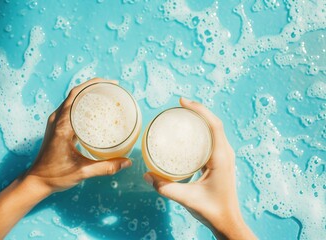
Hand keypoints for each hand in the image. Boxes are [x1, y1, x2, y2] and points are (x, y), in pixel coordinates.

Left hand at [25, 78, 132, 193]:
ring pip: (72, 100)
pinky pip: (70, 109)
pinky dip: (82, 105)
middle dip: (94, 87)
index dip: (94, 85)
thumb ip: (106, 167)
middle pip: (75, 93)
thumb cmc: (55, 175)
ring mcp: (55, 123)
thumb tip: (127, 162)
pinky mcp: (56, 128)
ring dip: (87, 94)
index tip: (111, 84)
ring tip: (105, 95)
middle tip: (112, 88)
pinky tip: (94, 111)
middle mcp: (57, 120)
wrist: (36, 181)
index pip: (77, 95)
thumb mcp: (83, 171)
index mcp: (62, 125)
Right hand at [143, 98, 255, 239]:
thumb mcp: (187, 198)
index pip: (214, 125)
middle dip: (198, 110)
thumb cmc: (212, 210)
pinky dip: (202, 130)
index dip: (200, 110)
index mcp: (221, 157)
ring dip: (201, 119)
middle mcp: (225, 153)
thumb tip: (147, 175)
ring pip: (214, 130)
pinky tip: (189, 133)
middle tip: (180, 105)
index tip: (183, 102)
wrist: (227, 221)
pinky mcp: (220, 161)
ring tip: (183, 114)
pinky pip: (212, 139)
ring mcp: (224, 157)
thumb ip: (165, 188)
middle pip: (214, 123)